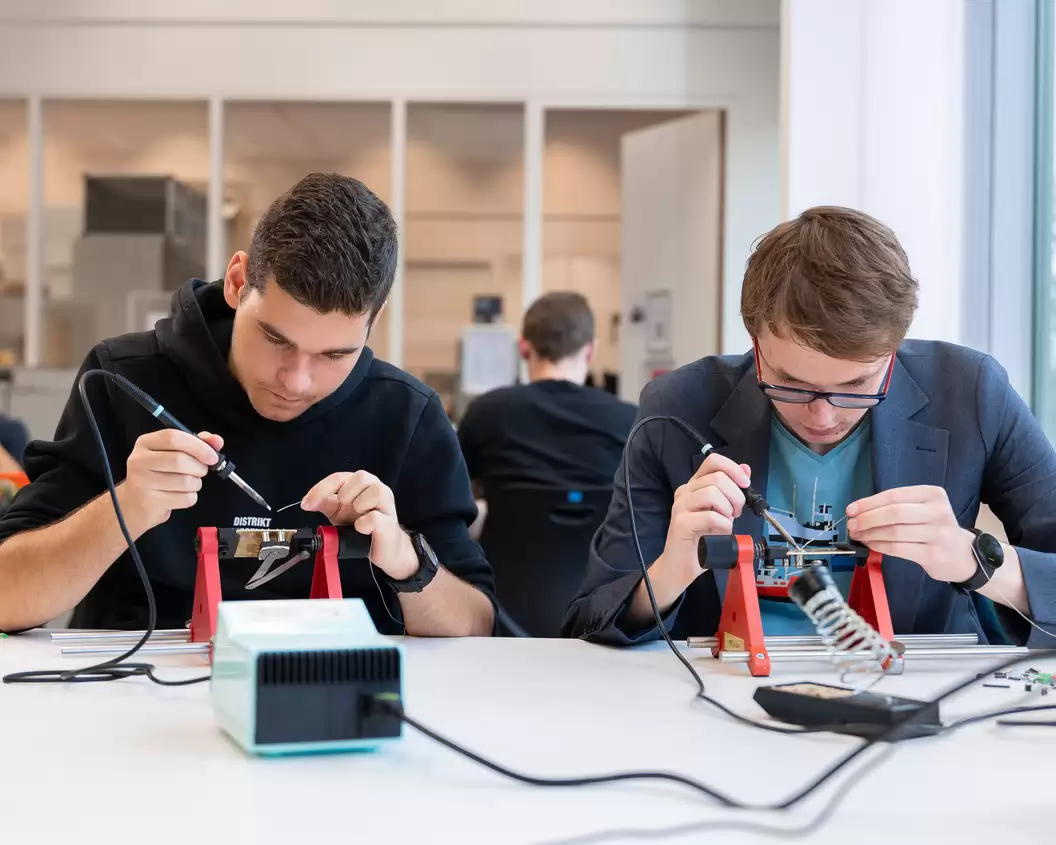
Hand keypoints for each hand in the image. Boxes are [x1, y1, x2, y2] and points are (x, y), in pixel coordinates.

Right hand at [117, 429, 222, 532]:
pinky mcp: (149, 502)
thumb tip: (217, 440)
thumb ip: (196, 444)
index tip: (212, 456)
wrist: (133, 505)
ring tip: (187, 484)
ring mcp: (142, 482)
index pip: (173, 437)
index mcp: (145, 443)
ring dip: (195, 484)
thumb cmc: (157, 475)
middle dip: (199, 467)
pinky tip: (178, 496)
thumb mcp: (172, 453)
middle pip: (180, 460)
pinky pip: (184, 498)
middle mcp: (139, 460)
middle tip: (200, 471)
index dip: (198, 446)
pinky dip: (189, 498)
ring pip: (186, 481)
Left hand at [301, 471, 417, 579]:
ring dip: (358, 506)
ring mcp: (386, 505)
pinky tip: (363, 530)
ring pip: (373, 492)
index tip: (307, 504)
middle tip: (342, 508)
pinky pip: (374, 517)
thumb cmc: (363, 526)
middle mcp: (376, 489)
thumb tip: (307, 502)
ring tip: (357, 520)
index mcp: (362, 484)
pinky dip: (363, 525)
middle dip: (346, 493)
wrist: (383, 549)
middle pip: (360, 477)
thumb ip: (324, 503)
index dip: (321, 489)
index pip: (339, 477)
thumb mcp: (338, 512)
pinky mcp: (389, 523)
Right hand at [661, 452, 751, 578]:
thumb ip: (731, 491)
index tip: (745, 484)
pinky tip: (720, 533)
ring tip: (726, 523)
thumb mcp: (723, 512)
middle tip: (736, 513)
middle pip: (717, 478)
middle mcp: (685, 492)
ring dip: (728, 511)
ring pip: (712, 493)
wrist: (681, 566)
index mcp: (695, 486)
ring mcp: (680, 506)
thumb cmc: (701, 540)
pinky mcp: (680, 523)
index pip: (713, 461)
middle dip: (736, 495)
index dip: (733, 469)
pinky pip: (710, 516)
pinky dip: (723, 525)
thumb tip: (746, 469)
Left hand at [846, 485, 975, 581]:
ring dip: (870, 534)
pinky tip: (871, 544)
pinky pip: (898, 548)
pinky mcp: (933, 554)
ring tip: (858, 535)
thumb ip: (895, 507)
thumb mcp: (921, 509)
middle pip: (894, 513)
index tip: (851, 510)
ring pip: (894, 532)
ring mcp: (938, 534)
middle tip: (851, 525)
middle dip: (867, 519)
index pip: (894, 496)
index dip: (868, 503)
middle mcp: (938, 511)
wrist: (961, 554)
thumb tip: (857, 512)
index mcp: (933, 494)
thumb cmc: (933, 528)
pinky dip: (879, 546)